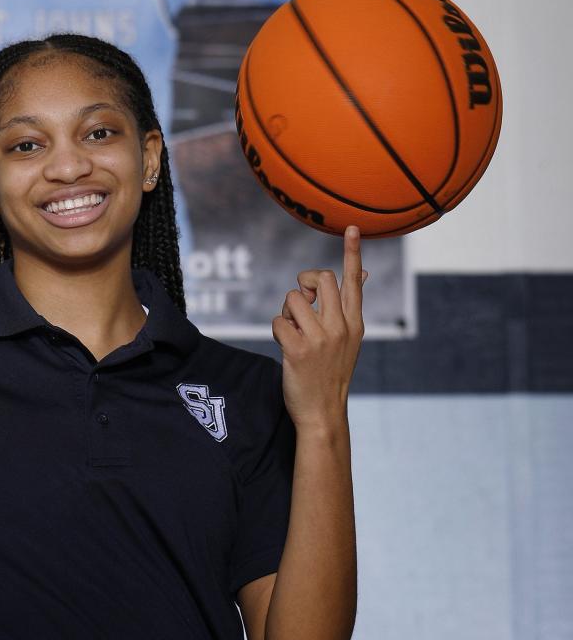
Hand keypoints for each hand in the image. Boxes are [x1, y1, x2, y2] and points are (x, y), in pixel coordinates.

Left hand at [271, 226, 367, 429]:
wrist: (323, 412)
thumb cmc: (333, 372)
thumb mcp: (350, 339)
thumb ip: (350, 306)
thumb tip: (363, 273)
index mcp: (355, 322)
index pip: (354, 281)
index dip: (352, 252)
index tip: (351, 227)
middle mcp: (341, 326)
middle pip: (321, 278)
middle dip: (305, 282)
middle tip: (302, 300)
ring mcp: (320, 338)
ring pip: (293, 298)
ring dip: (287, 312)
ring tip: (293, 332)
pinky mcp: (298, 350)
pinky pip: (277, 321)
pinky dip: (277, 331)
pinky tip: (286, 347)